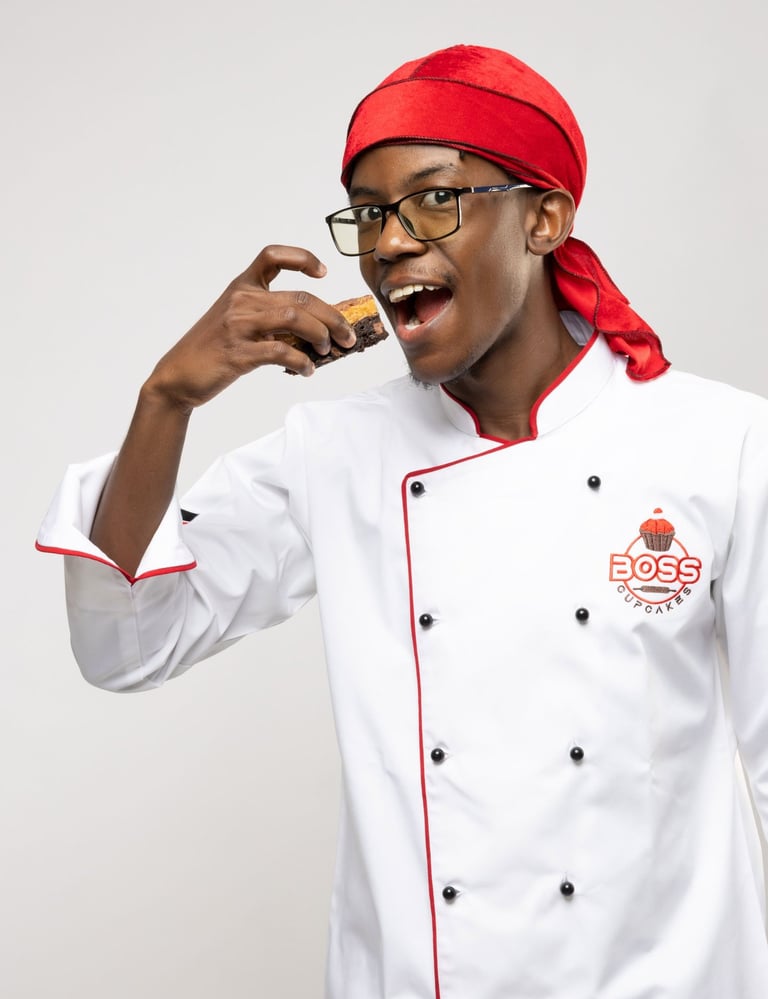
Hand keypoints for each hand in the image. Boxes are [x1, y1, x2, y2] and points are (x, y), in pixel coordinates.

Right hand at [144, 244, 356, 410]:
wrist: (178, 376)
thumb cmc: (212, 350)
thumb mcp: (237, 322)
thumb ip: (269, 318)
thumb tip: (315, 330)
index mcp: (241, 287)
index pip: (272, 256)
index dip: (302, 258)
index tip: (323, 273)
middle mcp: (241, 300)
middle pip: (301, 297)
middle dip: (333, 317)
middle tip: (348, 336)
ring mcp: (239, 325)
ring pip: (295, 318)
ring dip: (322, 335)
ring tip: (329, 350)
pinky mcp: (239, 353)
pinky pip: (282, 352)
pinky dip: (302, 362)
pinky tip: (308, 370)